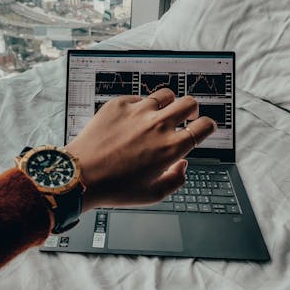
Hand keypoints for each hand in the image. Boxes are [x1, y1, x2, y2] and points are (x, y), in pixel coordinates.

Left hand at [64, 88, 216, 211]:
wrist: (80, 175)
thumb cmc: (114, 188)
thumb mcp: (153, 195)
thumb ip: (176, 180)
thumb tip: (183, 165)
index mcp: (170, 148)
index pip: (204, 126)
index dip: (208, 126)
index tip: (204, 127)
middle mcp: (158, 125)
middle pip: (189, 103)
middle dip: (192, 110)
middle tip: (186, 116)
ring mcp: (138, 111)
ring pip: (166, 94)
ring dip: (168, 104)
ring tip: (160, 113)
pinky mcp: (119, 104)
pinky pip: (138, 98)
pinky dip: (141, 106)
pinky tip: (133, 118)